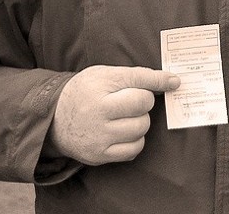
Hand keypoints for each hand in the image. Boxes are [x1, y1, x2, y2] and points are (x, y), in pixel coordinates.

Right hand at [50, 65, 180, 165]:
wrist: (54, 118)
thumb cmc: (84, 91)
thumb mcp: (103, 74)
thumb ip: (134, 76)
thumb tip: (170, 81)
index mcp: (98, 87)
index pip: (137, 80)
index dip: (159, 80)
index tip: (174, 81)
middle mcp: (98, 111)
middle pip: (142, 104)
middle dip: (144, 101)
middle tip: (132, 100)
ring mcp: (99, 136)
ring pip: (141, 127)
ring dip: (140, 121)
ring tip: (125, 116)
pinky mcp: (101, 155)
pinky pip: (134, 148)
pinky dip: (135, 139)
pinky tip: (123, 131)